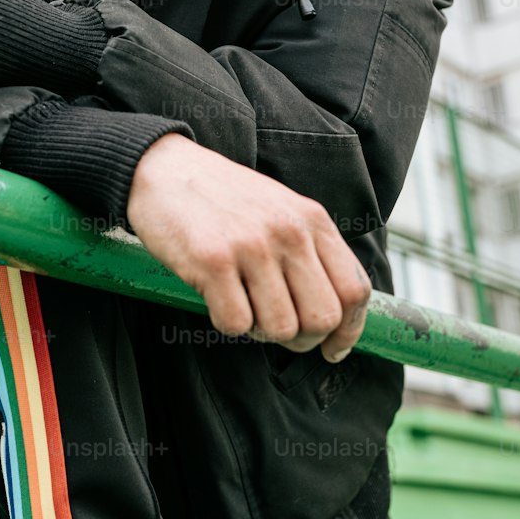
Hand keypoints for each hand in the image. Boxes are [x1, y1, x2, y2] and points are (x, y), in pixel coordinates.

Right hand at [126, 134, 370, 360]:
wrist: (165, 169)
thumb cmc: (223, 197)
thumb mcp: (282, 210)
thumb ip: (310, 252)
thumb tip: (333, 315)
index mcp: (312, 220)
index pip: (354, 289)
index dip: (348, 332)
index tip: (332, 349)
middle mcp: (289, 232)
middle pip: (323, 318)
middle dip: (303, 339)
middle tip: (278, 329)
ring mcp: (252, 246)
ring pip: (281, 328)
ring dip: (260, 331)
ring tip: (242, 304)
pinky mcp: (213, 261)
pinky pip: (236, 324)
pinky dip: (226, 322)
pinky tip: (216, 297)